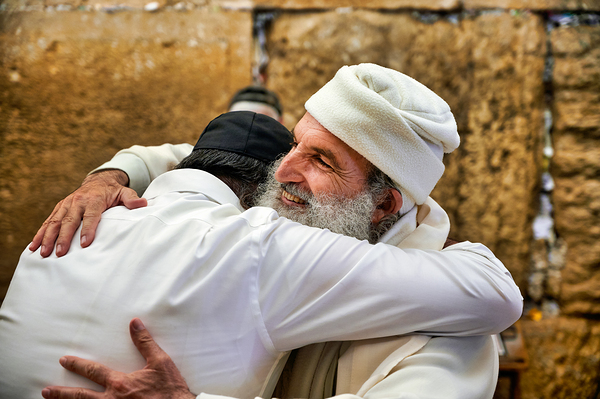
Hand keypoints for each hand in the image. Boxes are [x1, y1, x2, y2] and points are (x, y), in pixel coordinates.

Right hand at [29, 170, 147, 256]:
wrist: (99, 180)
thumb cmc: (113, 192)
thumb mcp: (125, 193)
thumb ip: (132, 199)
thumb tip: (142, 204)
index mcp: (93, 199)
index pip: (91, 216)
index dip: (88, 229)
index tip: (85, 243)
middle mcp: (77, 201)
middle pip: (69, 220)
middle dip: (63, 237)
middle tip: (60, 253)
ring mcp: (66, 204)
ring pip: (54, 222)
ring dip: (47, 238)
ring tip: (43, 253)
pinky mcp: (59, 208)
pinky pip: (47, 221)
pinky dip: (40, 234)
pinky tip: (33, 247)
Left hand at [41, 318, 194, 398]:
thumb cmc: (170, 388)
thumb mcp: (160, 362)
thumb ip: (145, 342)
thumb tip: (134, 323)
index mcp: (120, 384)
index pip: (93, 371)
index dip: (77, 365)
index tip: (64, 361)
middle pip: (81, 396)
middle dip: (62, 392)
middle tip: (46, 391)